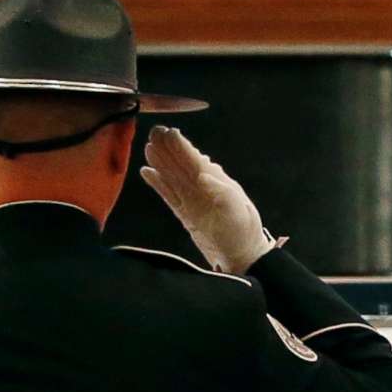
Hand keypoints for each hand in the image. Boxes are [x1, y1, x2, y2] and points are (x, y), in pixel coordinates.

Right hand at [139, 126, 277, 274]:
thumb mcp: (238, 210)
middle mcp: (203, 189)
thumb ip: (222, 192)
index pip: (196, 161)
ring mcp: (193, 201)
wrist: (241, 258)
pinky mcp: (185, 214)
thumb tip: (204, 174)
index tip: (169, 132)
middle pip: (181, 165)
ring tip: (148, 147)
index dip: (182, 147)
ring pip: (172, 177)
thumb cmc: (243, 232)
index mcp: (218, 183)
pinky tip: (147, 173)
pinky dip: (158, 184)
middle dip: (168, 149)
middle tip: (154, 132)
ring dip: (160, 163)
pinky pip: (169, 195)